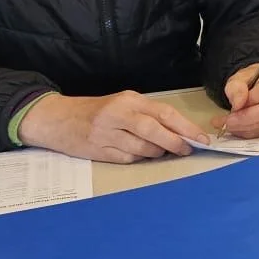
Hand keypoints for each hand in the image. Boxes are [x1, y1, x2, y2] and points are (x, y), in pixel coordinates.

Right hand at [19, 91, 209, 162]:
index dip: (185, 127)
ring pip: (142, 148)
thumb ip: (148, 115)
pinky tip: (139, 155)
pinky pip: (127, 158)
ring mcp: (107, 134)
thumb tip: (179, 131)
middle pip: (154, 131)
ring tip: (162, 151)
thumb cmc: (96, 111)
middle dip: (175, 142)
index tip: (201, 138)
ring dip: (157, 153)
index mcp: (128, 100)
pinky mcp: (99, 151)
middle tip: (187, 149)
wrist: (57, 119)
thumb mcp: (122, 103)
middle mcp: (118, 114)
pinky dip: (138, 159)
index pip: (164, 112)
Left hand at [218, 61, 258, 137]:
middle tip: (230, 121)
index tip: (235, 106)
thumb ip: (236, 87)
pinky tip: (240, 129)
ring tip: (231, 125)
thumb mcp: (239, 77)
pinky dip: (252, 132)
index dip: (251, 100)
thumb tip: (238, 104)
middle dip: (249, 117)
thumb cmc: (252, 80)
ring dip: (249, 127)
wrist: (258, 87)